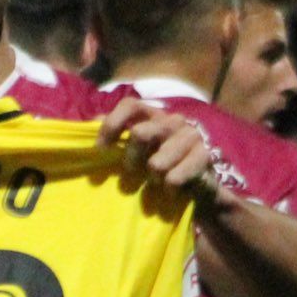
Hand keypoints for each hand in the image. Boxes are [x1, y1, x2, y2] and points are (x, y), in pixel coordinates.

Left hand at [99, 98, 219, 207]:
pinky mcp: (204, 156)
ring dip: (152, 179)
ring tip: (157, 182)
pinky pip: (173, 178)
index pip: (131, 105)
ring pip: (157, 162)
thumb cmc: (164, 165)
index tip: (100, 149)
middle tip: (131, 173)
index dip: (112, 124)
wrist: (201, 186)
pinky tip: (171, 191)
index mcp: (155, 115)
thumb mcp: (139, 150)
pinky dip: (168, 189)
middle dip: (131, 159)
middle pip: (140, 133)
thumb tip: (91, 121)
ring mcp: (191, 136)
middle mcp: (173, 120)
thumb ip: (118, 134)